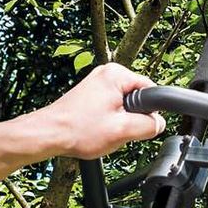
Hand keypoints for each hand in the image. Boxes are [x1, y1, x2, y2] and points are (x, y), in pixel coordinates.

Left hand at [20, 62, 166, 161]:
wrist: (49, 134)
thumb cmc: (78, 129)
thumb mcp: (123, 130)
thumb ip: (149, 125)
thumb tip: (158, 123)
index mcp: (116, 74)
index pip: (150, 91)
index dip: (148, 112)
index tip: (135, 125)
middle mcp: (107, 73)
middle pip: (136, 99)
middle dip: (131, 118)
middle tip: (115, 129)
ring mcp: (97, 83)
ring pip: (124, 106)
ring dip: (118, 121)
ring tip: (102, 130)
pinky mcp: (90, 94)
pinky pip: (111, 108)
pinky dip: (108, 121)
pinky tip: (95, 129)